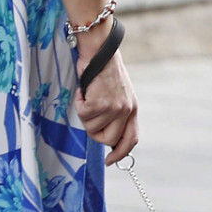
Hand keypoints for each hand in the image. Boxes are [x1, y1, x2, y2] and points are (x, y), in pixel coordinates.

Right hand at [73, 45, 138, 165]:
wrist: (100, 51)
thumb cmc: (105, 71)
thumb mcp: (119, 95)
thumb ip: (117, 114)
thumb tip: (108, 136)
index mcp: (132, 110)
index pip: (131, 139)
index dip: (120, 153)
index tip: (110, 161)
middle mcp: (126, 112)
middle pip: (108, 139)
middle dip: (95, 133)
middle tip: (89, 118)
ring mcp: (114, 109)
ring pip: (91, 127)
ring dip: (84, 113)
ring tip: (88, 96)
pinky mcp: (100, 103)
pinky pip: (82, 114)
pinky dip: (78, 102)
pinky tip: (83, 91)